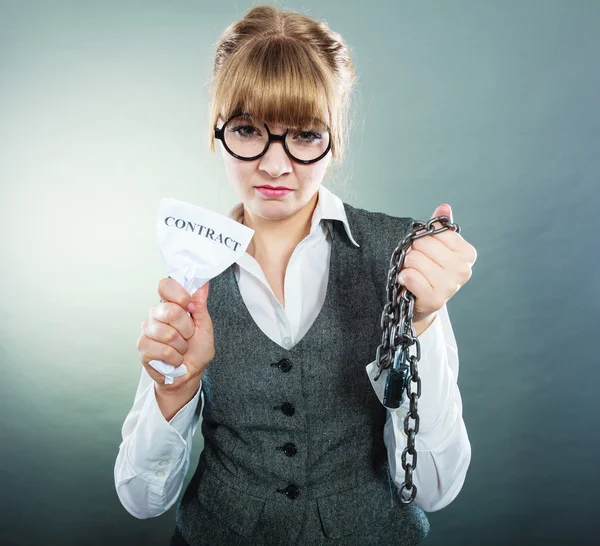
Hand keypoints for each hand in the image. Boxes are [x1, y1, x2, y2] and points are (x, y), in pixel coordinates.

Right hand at [137, 278, 214, 392]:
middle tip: (188, 337)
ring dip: (181, 346)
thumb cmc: (196, 350)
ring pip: (167, 333)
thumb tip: (203, 284)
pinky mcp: (142, 347)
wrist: (189, 374)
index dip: (178, 294)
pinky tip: (174, 359)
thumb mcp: (204, 326)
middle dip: (186, 328)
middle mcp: (156, 314)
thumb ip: (201, 305)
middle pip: (170, 311)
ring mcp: (147, 330)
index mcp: (171, 304)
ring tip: (181, 349)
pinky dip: (175, 358)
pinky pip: (163, 350)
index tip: (189, 306)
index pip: (165, 285)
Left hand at [398, 204, 476, 328]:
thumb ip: (441, 227)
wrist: (423, 301)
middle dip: (413, 251)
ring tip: (413, 273)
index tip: (425, 249)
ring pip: (414, 260)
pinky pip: (410, 277)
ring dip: (407, 266)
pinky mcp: (435, 299)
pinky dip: (403, 278)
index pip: (436, 231)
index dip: (423, 238)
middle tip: (416, 263)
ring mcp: (451, 286)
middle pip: (423, 244)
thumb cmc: (429, 270)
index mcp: (467, 253)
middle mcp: (463, 270)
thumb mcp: (436, 247)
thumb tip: (444, 207)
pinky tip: (408, 282)